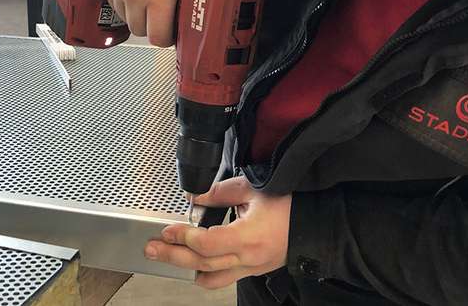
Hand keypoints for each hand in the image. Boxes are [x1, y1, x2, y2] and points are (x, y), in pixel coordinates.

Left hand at [144, 177, 291, 288]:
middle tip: (151, 249)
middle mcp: (249, 258)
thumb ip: (221, 193)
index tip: (168, 229)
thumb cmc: (292, 204)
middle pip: (202, 264)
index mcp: (249, 237)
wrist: (316, 223)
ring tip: (167, 256)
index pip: (207, 244)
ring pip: (212, 278)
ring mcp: (251, 268)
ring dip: (186, 268)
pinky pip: (225, 278)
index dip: (183, 237)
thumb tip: (197, 197)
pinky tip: (194, 265)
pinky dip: (206, 274)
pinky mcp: (254, 270)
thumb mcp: (254, 188)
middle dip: (173, 256)